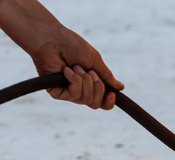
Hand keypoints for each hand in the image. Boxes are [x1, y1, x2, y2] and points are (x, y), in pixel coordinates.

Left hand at [0, 0, 122, 109]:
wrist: (53, 40)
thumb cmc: (72, 46)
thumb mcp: (95, 61)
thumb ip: (107, 76)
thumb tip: (121, 87)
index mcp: (90, 84)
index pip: (101, 102)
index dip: (108, 102)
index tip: (112, 94)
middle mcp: (79, 90)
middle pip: (96, 104)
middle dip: (98, 87)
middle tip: (91, 72)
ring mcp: (67, 93)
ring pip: (86, 100)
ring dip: (85, 81)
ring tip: (76, 67)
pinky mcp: (57, 93)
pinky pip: (74, 95)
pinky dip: (75, 81)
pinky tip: (67, 70)